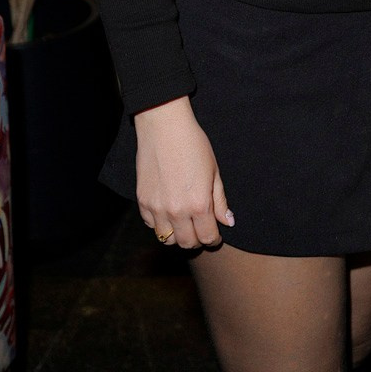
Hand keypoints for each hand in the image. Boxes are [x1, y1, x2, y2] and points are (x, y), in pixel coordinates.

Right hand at [134, 95, 234, 249]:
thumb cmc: (194, 145)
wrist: (165, 128)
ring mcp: (157, 208)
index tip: (215, 234)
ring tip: (184, 223)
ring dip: (177, 235)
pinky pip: (151, 225)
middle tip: (200, 230)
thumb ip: (220, 201)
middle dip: (197, 240)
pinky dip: (160, 224)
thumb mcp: (214, 172)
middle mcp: (177, 211)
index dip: (213, 238)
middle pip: (186, 243)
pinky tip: (167, 212)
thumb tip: (228, 222)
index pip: (207, 237)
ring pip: (166, 239)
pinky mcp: (142, 202)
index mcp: (199, 205)